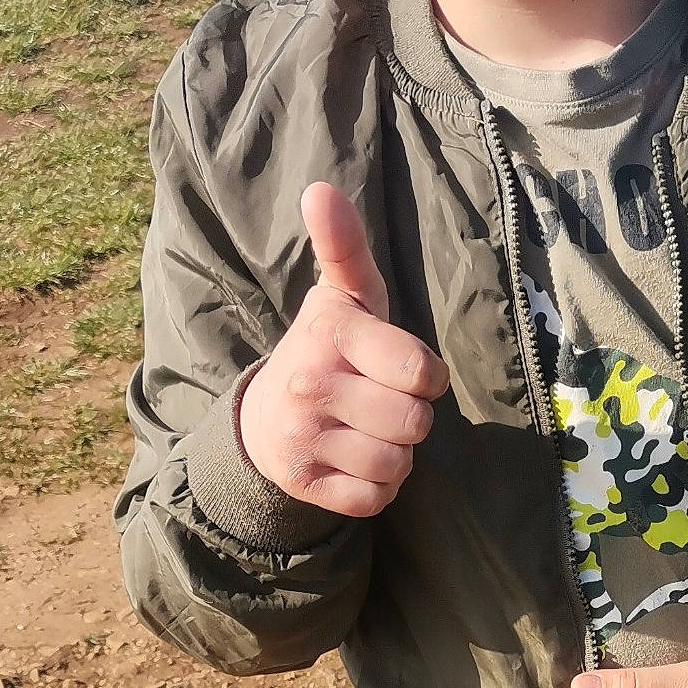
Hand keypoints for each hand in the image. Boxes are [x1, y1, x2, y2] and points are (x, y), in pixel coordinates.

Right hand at [237, 181, 449, 517]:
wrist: (263, 419)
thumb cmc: (327, 350)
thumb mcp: (343, 297)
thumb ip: (345, 246)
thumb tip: (320, 189)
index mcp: (330, 336)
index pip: (422, 373)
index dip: (425, 377)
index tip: (401, 370)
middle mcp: (311, 387)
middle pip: (415, 425)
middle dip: (409, 417)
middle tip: (379, 402)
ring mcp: (304, 440)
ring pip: (398, 465)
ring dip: (395, 454)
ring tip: (366, 431)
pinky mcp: (305, 486)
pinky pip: (376, 498)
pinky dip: (376, 487)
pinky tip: (354, 462)